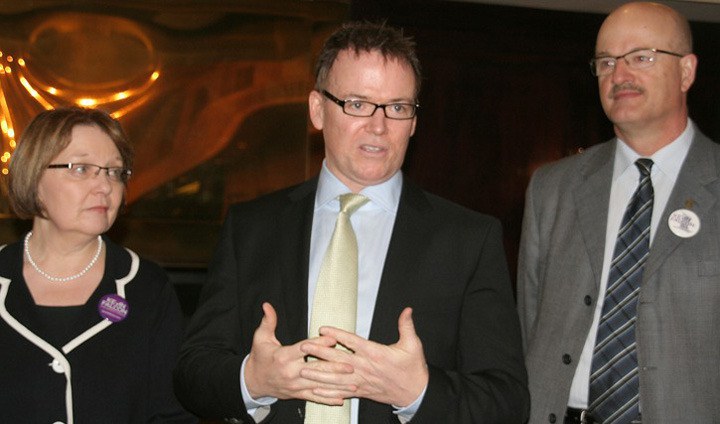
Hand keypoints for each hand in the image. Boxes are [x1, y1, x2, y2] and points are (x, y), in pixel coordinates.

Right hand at [244, 302, 354, 404]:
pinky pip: (315, 397)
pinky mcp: (297, 394)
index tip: (333, 339)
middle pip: (316, 369)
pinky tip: (341, 398)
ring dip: (337, 384)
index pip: (304, 349)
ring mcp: (295, 385)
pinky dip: (328, 399)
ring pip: (319, 385)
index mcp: (283, 356)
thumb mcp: (261, 338)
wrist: (252, 381)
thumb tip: (267, 305)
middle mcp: (291, 372)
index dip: (319, 344)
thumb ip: (268, 321)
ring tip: (352, 383)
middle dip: (334, 367)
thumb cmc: (260, 357)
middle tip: (350, 365)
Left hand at [299, 307, 428, 406]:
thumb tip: (407, 310)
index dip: (337, 335)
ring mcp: (361, 381)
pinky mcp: (361, 391)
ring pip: (335, 377)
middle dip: (319, 352)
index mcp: (375, 354)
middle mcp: (365, 367)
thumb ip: (407, 326)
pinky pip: (341, 392)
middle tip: (303, 347)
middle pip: (337, 359)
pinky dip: (327, 391)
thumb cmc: (413, 369)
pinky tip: (315, 389)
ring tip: (303, 369)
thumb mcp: (413, 345)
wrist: (415, 393)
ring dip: (318, 373)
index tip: (323, 329)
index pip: (352, 342)